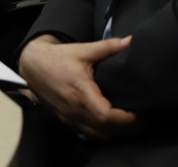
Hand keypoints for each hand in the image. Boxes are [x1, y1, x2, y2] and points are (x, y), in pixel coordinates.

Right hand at [19, 34, 135, 137]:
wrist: (33, 66)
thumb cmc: (58, 58)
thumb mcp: (83, 50)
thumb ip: (107, 47)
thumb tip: (129, 41)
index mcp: (81, 92)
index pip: (106, 116)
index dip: (126, 119)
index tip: (140, 112)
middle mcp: (75, 109)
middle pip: (106, 131)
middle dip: (127, 128)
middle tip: (144, 119)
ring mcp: (70, 117)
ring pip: (98, 135)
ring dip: (116, 133)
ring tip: (132, 123)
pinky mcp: (67, 120)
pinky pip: (89, 133)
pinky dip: (104, 133)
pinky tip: (114, 126)